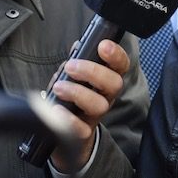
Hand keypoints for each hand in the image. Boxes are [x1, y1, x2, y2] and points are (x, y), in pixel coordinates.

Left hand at [49, 39, 129, 171]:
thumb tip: (78, 46)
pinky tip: (56, 110)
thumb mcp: (75, 77)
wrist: (67, 132)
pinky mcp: (83, 132)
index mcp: (107, 80)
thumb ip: (77, 62)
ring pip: (100, 105)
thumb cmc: (73, 98)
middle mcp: (106, 96)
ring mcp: (96, 115)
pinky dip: (69, 119)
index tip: (103, 45)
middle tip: (71, 66)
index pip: (121, 65)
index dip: (116, 55)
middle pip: (115, 83)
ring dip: (78, 93)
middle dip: (93, 72)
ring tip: (59, 87)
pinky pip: (81, 129)